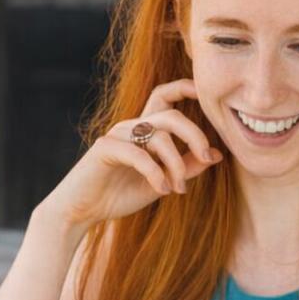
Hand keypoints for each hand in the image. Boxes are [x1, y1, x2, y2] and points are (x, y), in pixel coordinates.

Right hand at [40, 79, 222, 231]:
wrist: (81, 211)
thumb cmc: (118, 195)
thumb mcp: (162, 183)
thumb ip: (186, 168)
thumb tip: (217, 155)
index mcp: (144, 130)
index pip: (165, 97)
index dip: (185, 88)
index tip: (206, 94)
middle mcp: (131, 127)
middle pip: (172, 116)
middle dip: (196, 135)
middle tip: (208, 158)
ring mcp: (118, 135)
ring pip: (160, 136)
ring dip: (176, 164)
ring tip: (178, 189)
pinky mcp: (106, 148)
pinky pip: (140, 155)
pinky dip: (156, 173)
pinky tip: (163, 190)